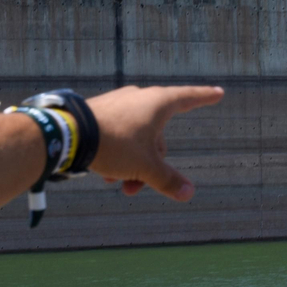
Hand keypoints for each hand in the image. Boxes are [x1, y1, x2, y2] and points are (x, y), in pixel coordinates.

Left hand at [84, 85, 224, 200]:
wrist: (68, 134)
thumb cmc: (115, 145)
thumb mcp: (145, 166)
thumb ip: (167, 180)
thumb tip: (188, 193)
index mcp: (158, 104)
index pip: (189, 98)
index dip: (205, 97)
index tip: (219, 93)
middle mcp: (140, 99)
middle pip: (158, 136)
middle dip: (152, 164)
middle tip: (139, 187)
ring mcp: (118, 104)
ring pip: (137, 139)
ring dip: (133, 164)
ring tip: (119, 183)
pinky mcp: (100, 112)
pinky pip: (119, 135)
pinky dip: (119, 154)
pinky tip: (105, 173)